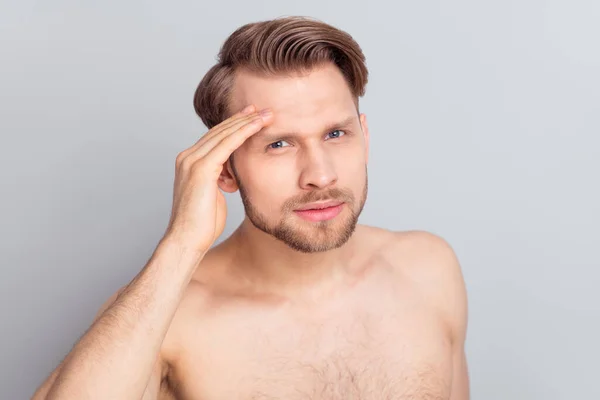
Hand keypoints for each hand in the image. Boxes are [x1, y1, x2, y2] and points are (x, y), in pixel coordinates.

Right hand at [164, 105, 272, 252]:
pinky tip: (258, 125)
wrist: (187, 239)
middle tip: (261, 108)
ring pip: (224, 134)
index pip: (214, 138)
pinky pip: (227, 144)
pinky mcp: (201, 168)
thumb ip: (220, 180)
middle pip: (219, 131)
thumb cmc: (201, 223)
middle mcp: (187, 157)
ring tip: (266, 114)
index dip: (234, 126)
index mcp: (189, 162)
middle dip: (242, 118)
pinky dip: (244, 133)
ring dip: (246, 122)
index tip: (251, 117)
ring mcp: (192, 161)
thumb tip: (231, 176)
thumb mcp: (213, 195)